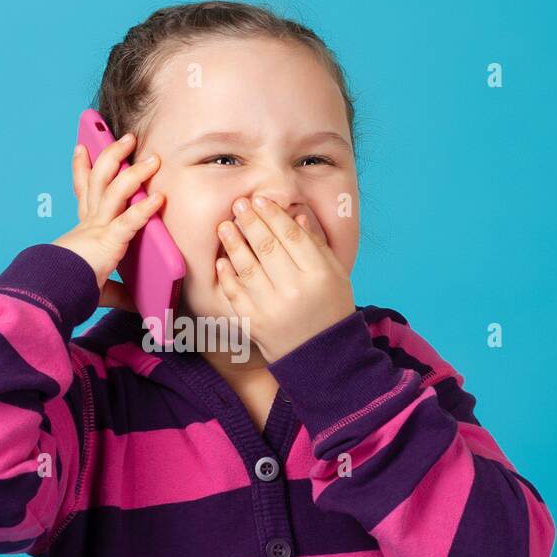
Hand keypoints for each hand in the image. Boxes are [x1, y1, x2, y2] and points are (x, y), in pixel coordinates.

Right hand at [51, 131, 163, 309]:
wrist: (54, 297)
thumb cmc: (69, 290)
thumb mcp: (99, 288)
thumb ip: (119, 290)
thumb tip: (138, 302)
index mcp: (84, 230)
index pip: (83, 193)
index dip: (81, 169)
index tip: (81, 149)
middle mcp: (89, 223)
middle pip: (99, 180)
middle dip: (111, 154)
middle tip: (126, 138)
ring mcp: (97, 228)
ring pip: (114, 190)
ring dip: (134, 171)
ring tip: (153, 158)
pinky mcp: (107, 241)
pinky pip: (129, 220)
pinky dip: (145, 208)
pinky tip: (159, 198)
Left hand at [214, 196, 354, 363]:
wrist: (325, 357)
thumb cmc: (332, 309)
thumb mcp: (336, 274)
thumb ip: (317, 245)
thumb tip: (297, 216)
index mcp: (319, 274)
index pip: (292, 236)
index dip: (274, 215)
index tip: (260, 200)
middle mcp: (295, 290)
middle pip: (268, 247)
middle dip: (251, 222)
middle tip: (239, 204)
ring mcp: (273, 308)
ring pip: (248, 268)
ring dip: (233, 244)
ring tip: (224, 226)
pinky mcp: (255, 324)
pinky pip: (236, 295)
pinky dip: (227, 276)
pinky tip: (221, 261)